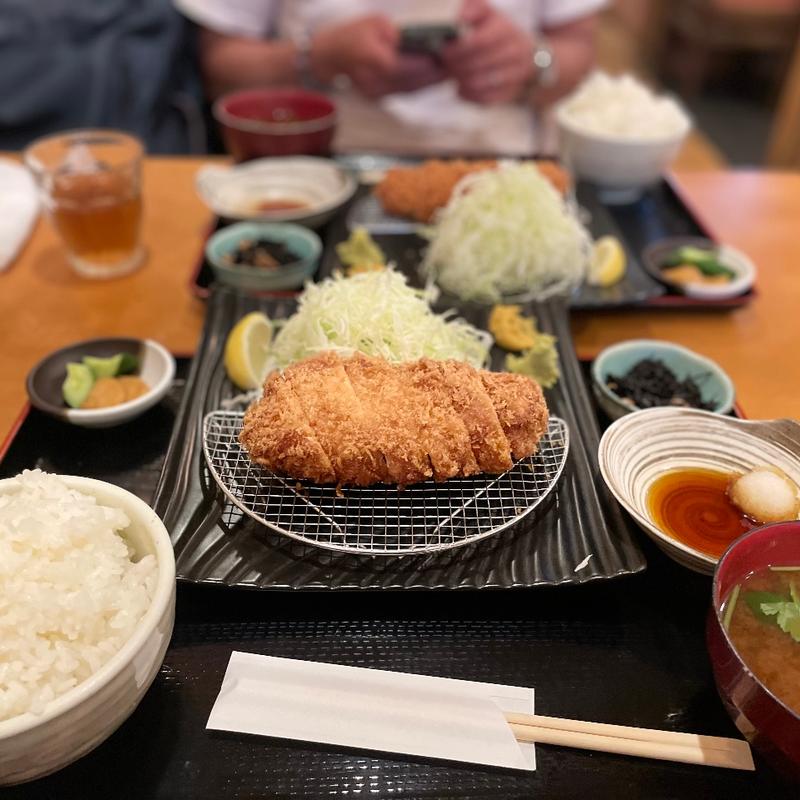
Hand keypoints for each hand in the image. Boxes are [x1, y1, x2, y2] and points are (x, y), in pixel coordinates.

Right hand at [311, 16, 444, 97]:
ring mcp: (375, 92)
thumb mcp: (376, 23)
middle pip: (410, 80)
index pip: (400, 64)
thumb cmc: (354, 33)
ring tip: (449, 71)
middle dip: (433, 74)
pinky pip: (405, 92)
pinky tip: (434, 78)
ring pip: (410, 89)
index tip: (442, 56)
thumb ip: (399, 33)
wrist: (331, 55)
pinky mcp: (379, 98)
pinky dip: (421, 85)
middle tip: (454, 65)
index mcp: (368, 58)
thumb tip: (424, 40)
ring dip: (430, 82)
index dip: (423, 62)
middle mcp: (372, 79)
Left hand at [442, 0, 533, 104]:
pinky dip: (467, 95)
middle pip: (476, 65)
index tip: (444, 52)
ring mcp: (514, 76)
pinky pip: (483, 99)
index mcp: (507, 31)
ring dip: (460, 80)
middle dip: (455, 66)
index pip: (478, 43)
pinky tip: (461, 87)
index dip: (458, 50)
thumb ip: (473, 9)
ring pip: (478, 84)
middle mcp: (514, 53)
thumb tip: (460, 18)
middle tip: (445, 65)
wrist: (527, 55)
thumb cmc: (499, 32)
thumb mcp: (489, 14)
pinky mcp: (509, 94)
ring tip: (453, 74)